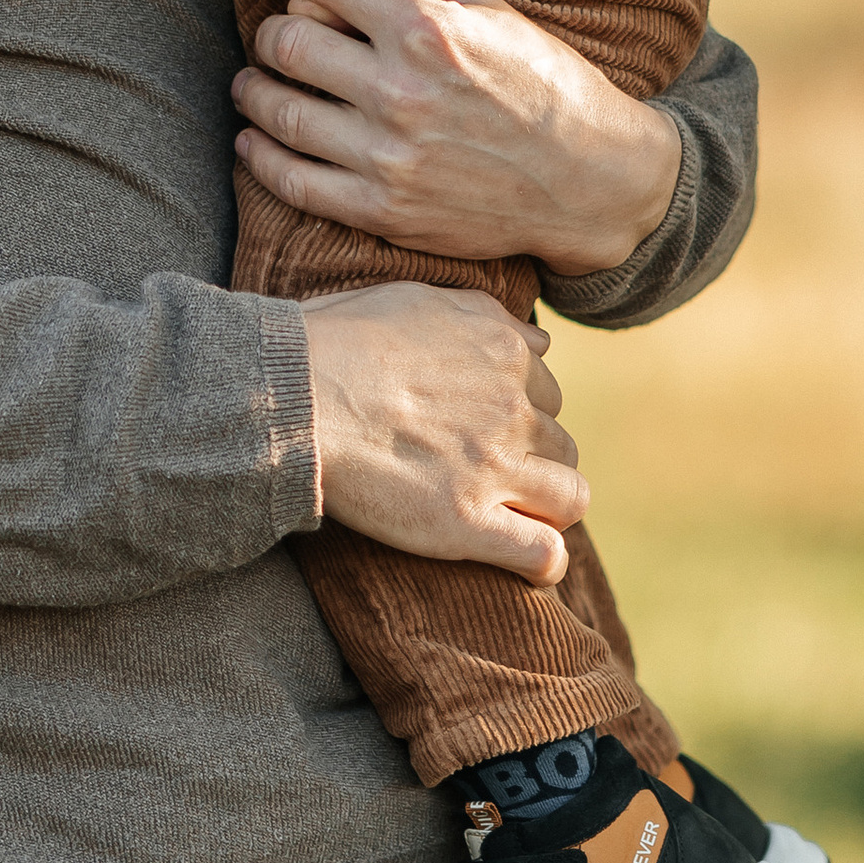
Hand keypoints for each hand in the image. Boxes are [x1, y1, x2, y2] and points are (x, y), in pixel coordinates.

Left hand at [233, 0, 683, 278]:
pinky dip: (260, 155)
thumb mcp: (488, 10)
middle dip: (270, 29)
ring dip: (253, 89)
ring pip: (279, 111)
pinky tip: (253, 139)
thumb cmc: (541, 82)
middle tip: (272, 31)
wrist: (591, 180)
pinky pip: (293, 181)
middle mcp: (400, 90)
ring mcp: (388, 156)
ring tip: (251, 82)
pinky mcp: (384, 210)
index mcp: (426, 30)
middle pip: (288, 44)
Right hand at [301, 281, 585, 578]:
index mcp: (503, 347)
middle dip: (533, 459)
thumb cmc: (334, 341)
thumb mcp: (418, 297)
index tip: (486, 429)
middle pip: (560, 442)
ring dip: (546, 506)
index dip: (520, 413)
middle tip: (488, 473)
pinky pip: (543, 554)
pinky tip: (526, 565)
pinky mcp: (469, 521)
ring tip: (511, 516)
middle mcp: (512, 403)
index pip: (546, 388)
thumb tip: (515, 330)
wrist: (293, 394)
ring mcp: (496, 464)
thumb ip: (476, 313)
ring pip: (570, 495)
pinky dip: (543, 563)